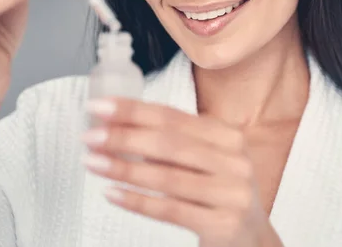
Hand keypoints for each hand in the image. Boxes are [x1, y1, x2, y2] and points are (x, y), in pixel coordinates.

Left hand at [82, 97, 284, 246]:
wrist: (251, 236)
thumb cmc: (219, 191)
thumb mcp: (207, 159)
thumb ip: (173, 143)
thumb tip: (117, 127)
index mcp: (228, 136)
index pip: (173, 117)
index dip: (133, 110)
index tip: (99, 107)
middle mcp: (234, 161)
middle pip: (169, 143)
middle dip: (124, 137)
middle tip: (90, 136)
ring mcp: (231, 193)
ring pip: (167, 177)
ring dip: (123, 168)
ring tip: (93, 162)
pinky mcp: (223, 224)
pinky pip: (170, 210)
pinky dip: (137, 201)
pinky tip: (112, 193)